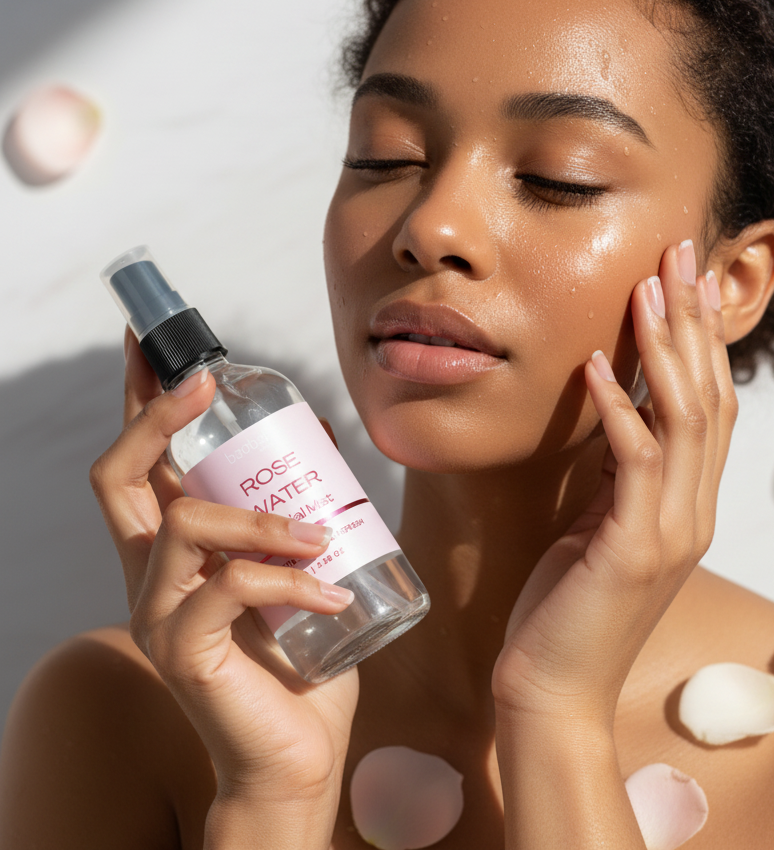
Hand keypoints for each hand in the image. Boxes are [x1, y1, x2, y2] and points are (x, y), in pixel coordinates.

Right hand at [89, 333, 357, 829]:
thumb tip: (317, 431)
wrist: (301, 751)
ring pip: (186, 524)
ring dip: (262, 517)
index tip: (152, 344)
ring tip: (319, 536)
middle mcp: (153, 576)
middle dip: (156, 418)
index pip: (139, 464)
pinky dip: (289, 580)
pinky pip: (231, 587)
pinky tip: (332, 594)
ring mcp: (162, 615)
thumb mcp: (298, 566)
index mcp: (176, 551)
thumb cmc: (301, 654)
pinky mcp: (187, 652)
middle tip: (204, 382)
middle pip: (119, 479)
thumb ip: (295, 508)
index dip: (139, 402)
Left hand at [492, 240, 736, 725]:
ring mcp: (670, 532)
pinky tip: (595, 366)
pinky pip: (634, 463)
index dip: (703, 339)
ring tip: (647, 286)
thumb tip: (618, 412)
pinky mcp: (632, 550)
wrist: (553, 691)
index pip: (711, 405)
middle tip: (683, 251)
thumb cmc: (568, 606)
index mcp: (689, 505)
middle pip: (708, 396)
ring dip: (664, 349)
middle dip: (694, 320)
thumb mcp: (601, 525)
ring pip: (684, 419)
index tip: (686, 277)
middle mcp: (694, 512)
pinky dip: (619, 410)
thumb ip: (622, 475)